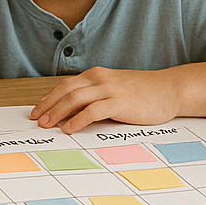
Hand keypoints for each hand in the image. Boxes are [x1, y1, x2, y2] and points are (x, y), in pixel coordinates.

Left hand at [30, 67, 182, 132]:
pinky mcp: (119, 102)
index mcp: (97, 75)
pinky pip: (93, 111)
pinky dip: (78, 120)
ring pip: (75, 99)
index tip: (37, 111)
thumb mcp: (114, 89)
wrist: (169, 90)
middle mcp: (100, 79)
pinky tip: (69, 129)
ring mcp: (110, 89)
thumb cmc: (142, 93)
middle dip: (48, 105)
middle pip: (65, 90)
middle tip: (36, 120)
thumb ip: (96, 96)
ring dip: (58, 112)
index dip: (49, 98)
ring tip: (48, 125)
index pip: (65, 85)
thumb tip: (72, 113)